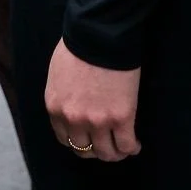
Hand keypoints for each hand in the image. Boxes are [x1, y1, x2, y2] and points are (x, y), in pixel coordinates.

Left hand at [45, 39, 141, 163]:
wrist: (99, 35)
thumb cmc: (78, 47)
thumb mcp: (57, 75)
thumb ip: (62, 97)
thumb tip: (72, 109)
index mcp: (55, 107)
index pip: (64, 139)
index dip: (78, 141)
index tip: (88, 138)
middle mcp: (73, 119)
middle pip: (84, 150)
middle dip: (95, 149)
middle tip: (106, 143)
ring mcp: (98, 121)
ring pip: (107, 154)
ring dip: (115, 152)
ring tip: (123, 146)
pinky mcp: (121, 118)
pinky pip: (126, 146)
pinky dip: (131, 148)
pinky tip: (135, 143)